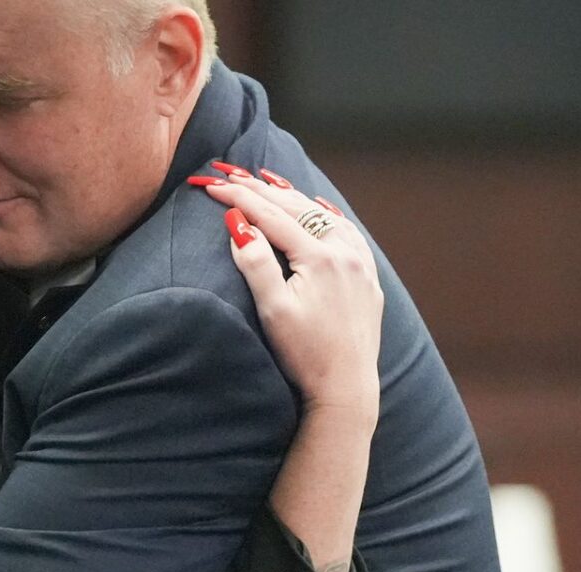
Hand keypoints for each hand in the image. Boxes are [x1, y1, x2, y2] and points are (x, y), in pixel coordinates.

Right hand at [195, 170, 382, 414]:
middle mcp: (344, 253)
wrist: (346, 388)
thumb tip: (239, 224)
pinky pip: (348, 232)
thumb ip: (255, 263)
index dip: (239, 199)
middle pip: (296, 209)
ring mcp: (360, 264)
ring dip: (293, 198)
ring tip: (267, 183)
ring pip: (323, 215)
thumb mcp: (273, 310)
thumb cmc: (304, 355)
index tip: (212, 186)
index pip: (271, 217)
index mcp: (318, 258)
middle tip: (231, 175)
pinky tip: (319, 208)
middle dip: (261, 191)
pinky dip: (327, 215)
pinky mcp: (368, 278)